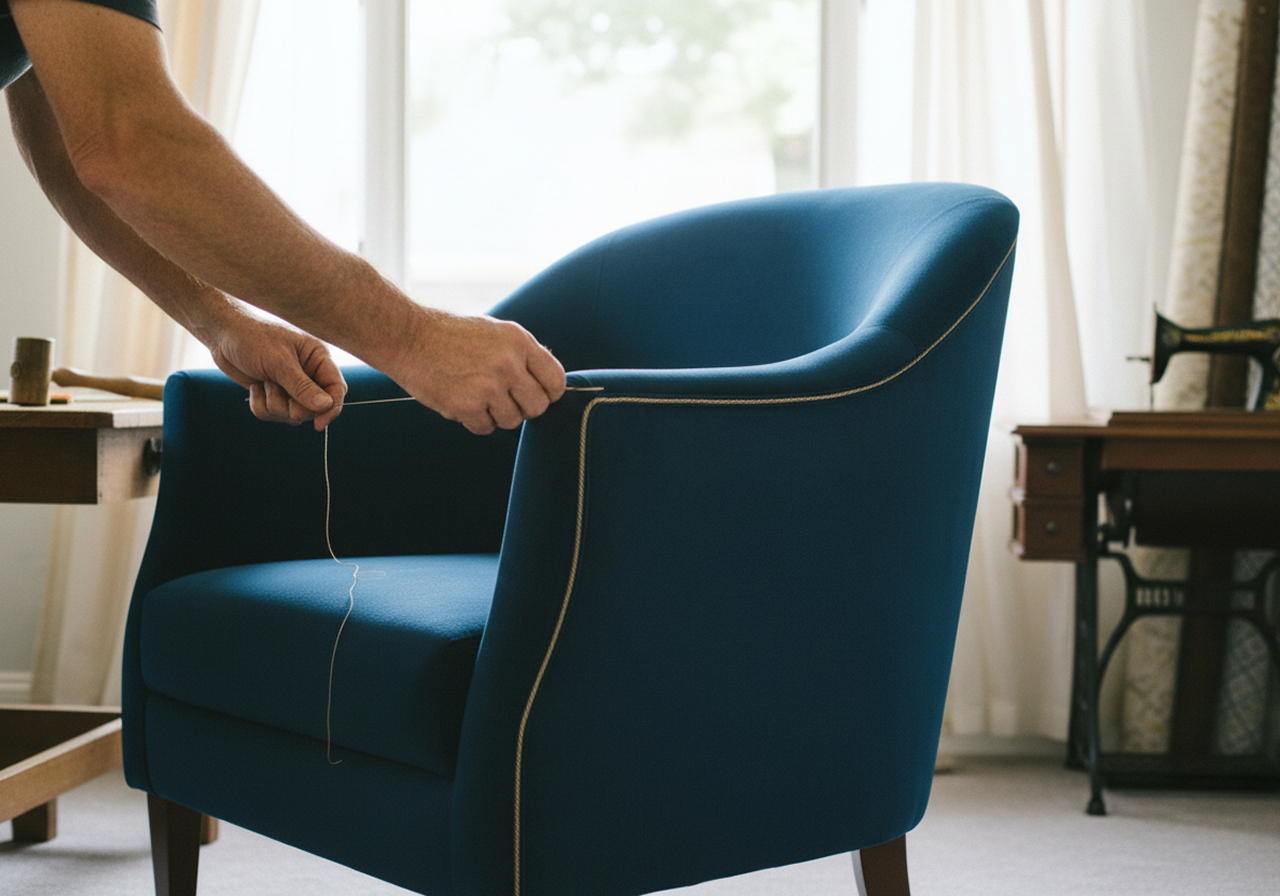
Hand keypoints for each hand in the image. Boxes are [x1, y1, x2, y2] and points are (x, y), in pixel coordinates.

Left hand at [204, 312, 346, 430]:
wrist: (222, 335)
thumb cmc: (253, 339)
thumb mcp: (279, 362)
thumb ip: (302, 386)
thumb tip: (325, 405)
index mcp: (318, 358)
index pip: (336, 388)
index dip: (331, 408)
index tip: (319, 425)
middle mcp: (308, 374)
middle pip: (315, 407)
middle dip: (293, 406)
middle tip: (275, 392)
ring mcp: (290, 386)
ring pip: (292, 414)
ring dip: (274, 405)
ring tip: (263, 384)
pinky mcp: (274, 395)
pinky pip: (273, 414)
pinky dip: (261, 406)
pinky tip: (254, 388)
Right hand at [391, 312, 565, 434]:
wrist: (408, 337)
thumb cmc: (453, 335)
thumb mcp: (496, 331)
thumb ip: (524, 355)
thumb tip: (548, 383)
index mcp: (519, 341)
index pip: (555, 380)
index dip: (548, 393)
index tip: (536, 394)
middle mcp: (508, 363)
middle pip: (538, 407)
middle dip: (524, 407)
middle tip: (505, 399)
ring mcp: (488, 386)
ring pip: (512, 420)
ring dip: (497, 415)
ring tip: (478, 396)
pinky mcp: (466, 406)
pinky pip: (486, 428)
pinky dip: (476, 421)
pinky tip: (463, 402)